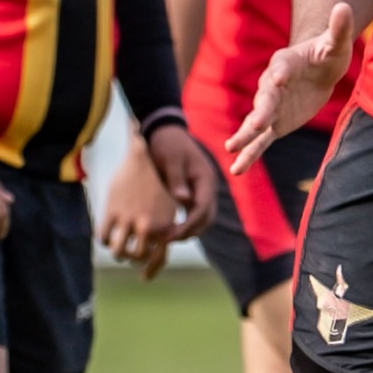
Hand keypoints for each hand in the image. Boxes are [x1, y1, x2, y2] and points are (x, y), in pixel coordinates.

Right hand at [97, 139, 182, 278]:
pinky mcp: (112, 212)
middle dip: (133, 259)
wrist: (142, 158)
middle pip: (138, 256)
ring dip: (117, 253)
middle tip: (129, 256)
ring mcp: (129, 219)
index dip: (150, 270)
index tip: (143, 278)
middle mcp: (148, 225)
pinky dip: (104, 240)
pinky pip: (104, 237)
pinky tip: (105, 236)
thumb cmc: (156, 185)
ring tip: (117, 249)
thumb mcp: (167, 207)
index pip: (158, 256)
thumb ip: (163, 230)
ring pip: (119, 251)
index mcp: (165, 225)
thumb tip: (159, 251)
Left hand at [145, 123, 218, 242]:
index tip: (169, 236)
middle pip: (206, 218)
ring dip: (187, 231)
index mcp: (205, 178)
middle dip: (189, 232)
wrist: (165, 132)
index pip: (202, 208)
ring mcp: (202, 190)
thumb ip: (176, 179)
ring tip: (165, 238)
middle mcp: (207, 187)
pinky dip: (184, 224)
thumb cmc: (166, 144)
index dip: (188, 225)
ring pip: (201, 219)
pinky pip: (193, 214)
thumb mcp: (169, 159)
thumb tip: (183, 200)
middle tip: (166, 240)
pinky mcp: (193, 193)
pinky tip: (167, 230)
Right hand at [226, 4, 355, 173]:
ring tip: (231, 148)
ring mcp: (271, 107)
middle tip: (258, 122)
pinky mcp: (275, 124)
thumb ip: (338, 28)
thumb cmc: (327, 54)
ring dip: (245, 135)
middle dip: (261, 110)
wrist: (318, 70)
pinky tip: (237, 169)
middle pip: (264, 98)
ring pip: (256, 122)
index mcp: (285, 63)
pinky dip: (250, 154)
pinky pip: (261, 141)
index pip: (281, 66)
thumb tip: (344, 6)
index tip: (278, 78)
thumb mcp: (336, 43)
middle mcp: (271, 85)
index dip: (280, 72)